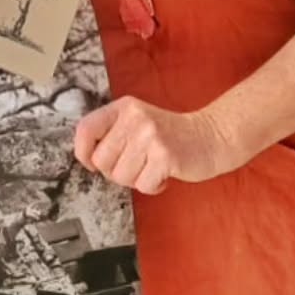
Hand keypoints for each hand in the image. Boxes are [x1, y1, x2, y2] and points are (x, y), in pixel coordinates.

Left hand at [74, 97, 228, 195]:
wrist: (211, 136)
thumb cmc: (171, 135)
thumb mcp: (138, 121)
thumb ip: (113, 133)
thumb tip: (87, 158)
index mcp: (124, 108)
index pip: (85, 129)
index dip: (83, 152)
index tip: (92, 163)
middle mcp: (135, 118)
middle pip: (101, 160)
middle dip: (115, 172)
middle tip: (136, 165)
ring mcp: (150, 136)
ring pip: (121, 176)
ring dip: (136, 180)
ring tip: (152, 167)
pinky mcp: (165, 156)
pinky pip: (143, 185)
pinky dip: (153, 187)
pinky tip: (164, 174)